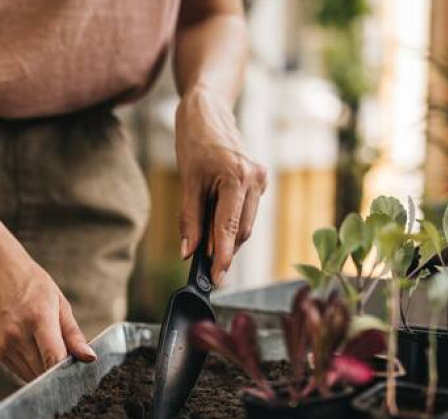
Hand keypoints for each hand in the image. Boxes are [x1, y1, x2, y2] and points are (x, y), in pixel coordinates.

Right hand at [0, 235, 96, 380]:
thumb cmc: (30, 283)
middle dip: (60, 371)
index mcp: (38, 319)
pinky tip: (38, 353)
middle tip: (69, 359)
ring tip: (52, 353)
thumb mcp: (59, 302)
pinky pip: (21, 373)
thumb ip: (73, 334)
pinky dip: (33, 370)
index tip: (79, 370)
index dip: (69, 370)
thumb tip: (89, 357)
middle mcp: (18, 335)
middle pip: (45, 372)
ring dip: (46, 372)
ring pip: (33, 376)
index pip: (54, 359)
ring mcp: (6, 345)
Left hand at [175, 87, 267, 285]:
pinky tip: (216, 222)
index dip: (223, 257)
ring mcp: (260, 180)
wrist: (208, 111)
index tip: (216, 278)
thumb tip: (189, 251)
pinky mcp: (259, 180)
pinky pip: (247, 212)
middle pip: (242, 231)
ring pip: (246, 224)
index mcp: (236, 177)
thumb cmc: (195, 141)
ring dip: (227, 237)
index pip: (230, 228)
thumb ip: (190, 219)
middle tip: (203, 264)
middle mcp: (255, 179)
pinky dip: (232, 222)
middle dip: (224, 249)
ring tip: (206, 239)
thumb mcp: (187, 181)